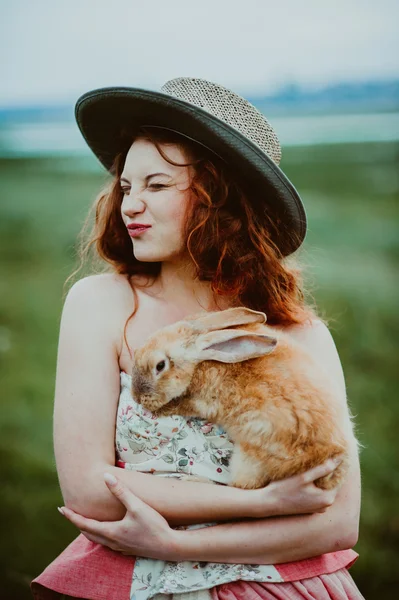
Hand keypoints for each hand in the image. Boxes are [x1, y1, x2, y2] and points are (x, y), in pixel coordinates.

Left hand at [57, 473, 180, 559]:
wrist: (169, 546)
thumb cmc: (153, 525)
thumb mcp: (137, 505)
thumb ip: (120, 491)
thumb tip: (106, 476)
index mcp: (110, 531)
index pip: (84, 524)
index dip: (71, 516)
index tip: (61, 509)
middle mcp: (112, 542)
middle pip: (88, 534)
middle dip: (77, 523)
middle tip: (69, 513)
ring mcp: (120, 548)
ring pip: (97, 540)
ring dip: (88, 530)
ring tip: (84, 522)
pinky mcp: (128, 549)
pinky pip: (107, 543)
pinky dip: (100, 536)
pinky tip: (106, 532)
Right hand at [252, 459, 341, 517]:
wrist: (269, 503)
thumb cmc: (285, 489)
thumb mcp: (304, 476)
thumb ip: (323, 469)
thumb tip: (339, 459)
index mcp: (327, 498)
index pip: (338, 477)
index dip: (336, 464)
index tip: (332, 452)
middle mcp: (326, 505)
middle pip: (332, 482)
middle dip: (328, 470)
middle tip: (322, 455)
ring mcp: (318, 508)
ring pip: (324, 487)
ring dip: (321, 477)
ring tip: (314, 464)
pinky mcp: (311, 507)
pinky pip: (318, 492)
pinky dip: (316, 484)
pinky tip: (308, 476)